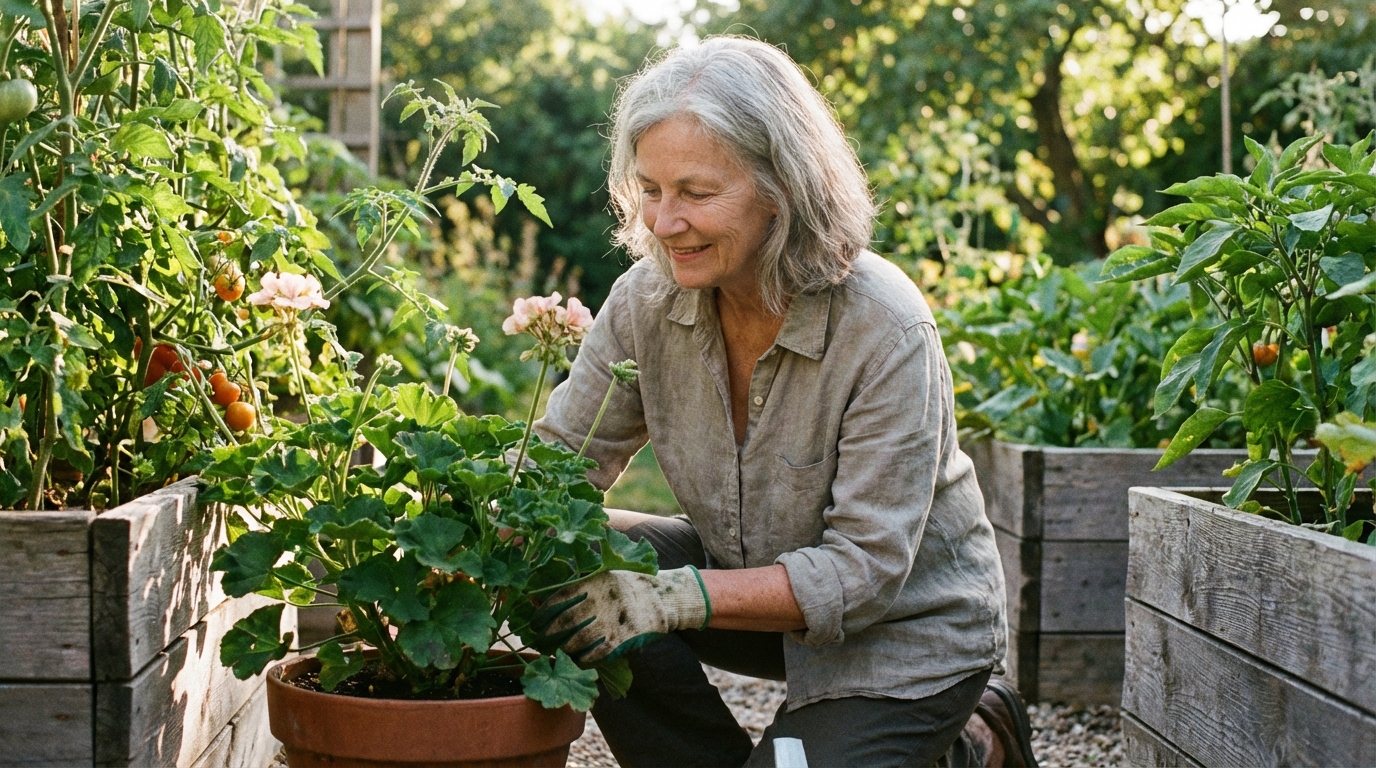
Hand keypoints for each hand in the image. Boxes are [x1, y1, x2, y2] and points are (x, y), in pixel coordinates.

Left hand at [538, 566, 710, 661]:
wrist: (663, 597)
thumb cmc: (628, 586)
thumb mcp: (606, 576)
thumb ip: (582, 585)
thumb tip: (549, 596)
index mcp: (595, 581)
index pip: (562, 597)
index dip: (544, 611)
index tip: (533, 622)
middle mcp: (602, 599)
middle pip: (566, 620)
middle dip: (548, 633)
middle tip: (539, 640)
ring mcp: (613, 619)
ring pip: (579, 639)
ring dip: (564, 647)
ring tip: (556, 650)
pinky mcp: (623, 637)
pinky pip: (597, 652)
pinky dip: (584, 659)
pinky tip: (577, 660)